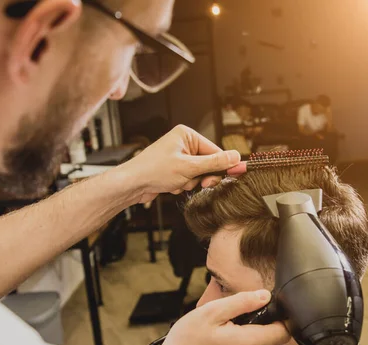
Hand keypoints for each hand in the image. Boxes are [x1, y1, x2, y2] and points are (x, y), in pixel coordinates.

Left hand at [122, 125, 240, 203]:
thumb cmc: (154, 170)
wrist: (132, 184)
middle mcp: (182, 143)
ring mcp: (178, 157)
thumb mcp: (189, 167)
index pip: (214, 150)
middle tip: (199, 183)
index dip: (220, 166)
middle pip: (207, 163)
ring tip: (177, 182)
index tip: (228, 177)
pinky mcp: (173, 169)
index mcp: (186, 135)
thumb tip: (235, 157)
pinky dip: (182, 185)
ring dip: (190, 182)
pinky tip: (171, 185)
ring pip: (198, 174)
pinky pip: (188, 179)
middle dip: (202, 176)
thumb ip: (214, 163)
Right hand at [149, 290, 290, 344]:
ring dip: (251, 330)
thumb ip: (242, 302)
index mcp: (250, 342)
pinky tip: (223, 334)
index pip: (285, 331)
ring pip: (260, 343)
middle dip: (264, 321)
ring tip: (228, 323)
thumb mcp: (212, 312)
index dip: (281, 316)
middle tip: (241, 312)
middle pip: (273, 337)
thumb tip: (264, 295)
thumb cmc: (188, 342)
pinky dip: (242, 340)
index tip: (268, 306)